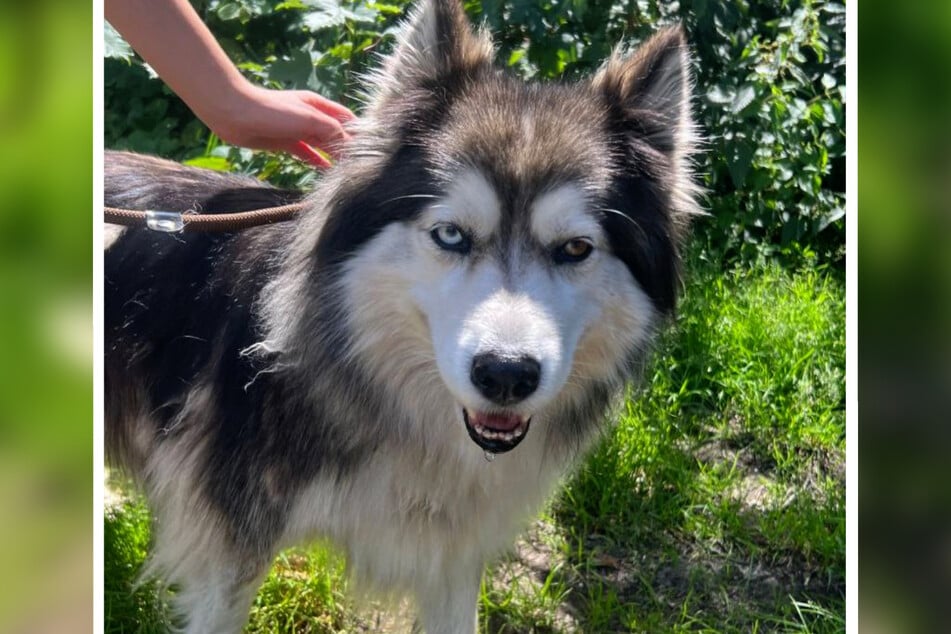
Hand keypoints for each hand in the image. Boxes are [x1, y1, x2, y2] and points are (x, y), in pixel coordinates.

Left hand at [206, 83, 354, 168]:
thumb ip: (331, 130)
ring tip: (346, 172)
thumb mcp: (308, 119)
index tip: (370, 151)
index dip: (359, 134)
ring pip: (322, 145)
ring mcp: (298, 130)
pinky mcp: (286, 142)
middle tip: (361, 167)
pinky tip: (326, 172)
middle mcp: (311, 116)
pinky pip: (307, 153)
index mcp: (319, 105)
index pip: (347, 120)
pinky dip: (317, 162)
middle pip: (336, 133)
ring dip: (333, 157)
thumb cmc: (272, 111)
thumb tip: (349, 144)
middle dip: (347, 148)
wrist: (234, 114)